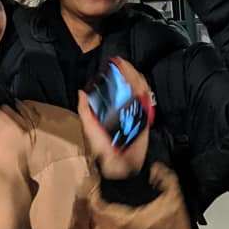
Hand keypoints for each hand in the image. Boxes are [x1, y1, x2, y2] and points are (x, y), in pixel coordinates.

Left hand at [78, 58, 150, 179]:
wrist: (120, 166)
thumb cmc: (102, 149)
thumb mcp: (89, 128)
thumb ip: (85, 111)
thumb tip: (81, 91)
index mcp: (111, 109)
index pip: (116, 87)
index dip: (117, 74)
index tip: (115, 63)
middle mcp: (124, 108)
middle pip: (129, 84)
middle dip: (127, 71)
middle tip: (122, 62)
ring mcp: (136, 112)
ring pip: (139, 88)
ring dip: (134, 76)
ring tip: (128, 68)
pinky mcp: (145, 118)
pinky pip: (147, 100)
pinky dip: (144, 88)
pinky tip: (139, 80)